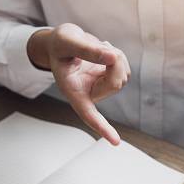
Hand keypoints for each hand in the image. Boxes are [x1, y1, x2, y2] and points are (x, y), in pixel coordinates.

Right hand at [27, 23, 130, 144]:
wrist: (62, 43)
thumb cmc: (58, 44)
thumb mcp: (66, 41)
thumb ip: (86, 49)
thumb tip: (113, 57)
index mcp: (73, 91)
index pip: (88, 114)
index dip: (102, 127)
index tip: (115, 142)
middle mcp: (89, 93)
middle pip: (115, 84)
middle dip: (116, 63)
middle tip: (104, 46)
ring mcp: (102, 87)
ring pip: (123, 75)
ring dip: (116, 57)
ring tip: (98, 47)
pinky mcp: (111, 78)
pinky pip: (124, 69)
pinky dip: (118, 57)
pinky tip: (104, 52)